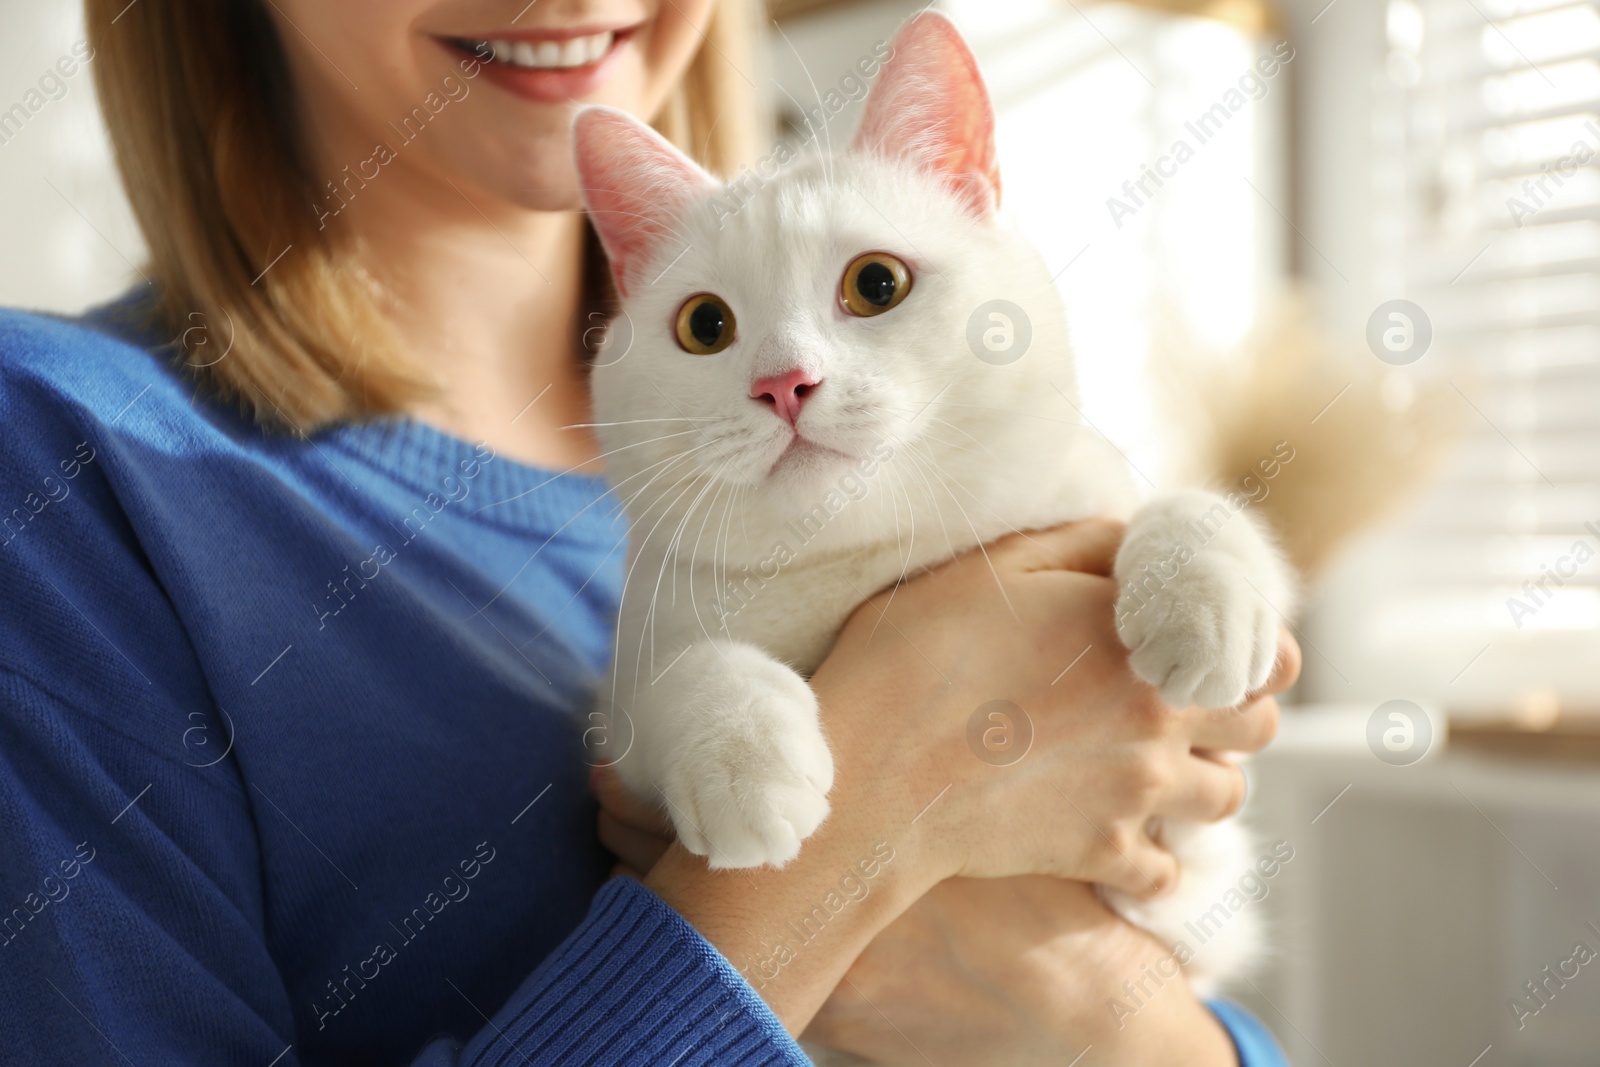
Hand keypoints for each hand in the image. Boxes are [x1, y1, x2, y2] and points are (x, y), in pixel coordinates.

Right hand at [638, 519, 1290, 1031]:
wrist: (874, 771)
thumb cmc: (918, 654)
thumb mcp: (995, 567)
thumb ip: (1083, 544)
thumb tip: (1133, 542)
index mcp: (1144, 641)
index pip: (1266, 652)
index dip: (1256, 649)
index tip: (1218, 649)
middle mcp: (1159, 719)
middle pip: (1262, 726)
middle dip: (1239, 713)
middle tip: (1192, 705)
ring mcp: (1136, 794)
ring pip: (1227, 799)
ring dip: (1205, 781)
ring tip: (1158, 768)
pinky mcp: (1100, 853)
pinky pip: (1166, 874)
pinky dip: (1155, 859)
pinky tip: (1119, 835)